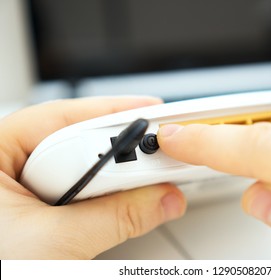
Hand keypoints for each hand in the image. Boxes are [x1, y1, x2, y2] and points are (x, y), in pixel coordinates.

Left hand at [0, 96, 185, 258]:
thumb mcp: (54, 244)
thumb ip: (116, 217)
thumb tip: (162, 199)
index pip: (61, 117)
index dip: (111, 114)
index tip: (152, 119)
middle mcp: (4, 163)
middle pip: (73, 140)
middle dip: (117, 153)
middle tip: (155, 162)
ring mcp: (16, 187)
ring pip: (76, 168)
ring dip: (111, 182)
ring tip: (137, 190)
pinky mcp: (31, 208)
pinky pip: (74, 191)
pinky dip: (100, 199)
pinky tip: (114, 204)